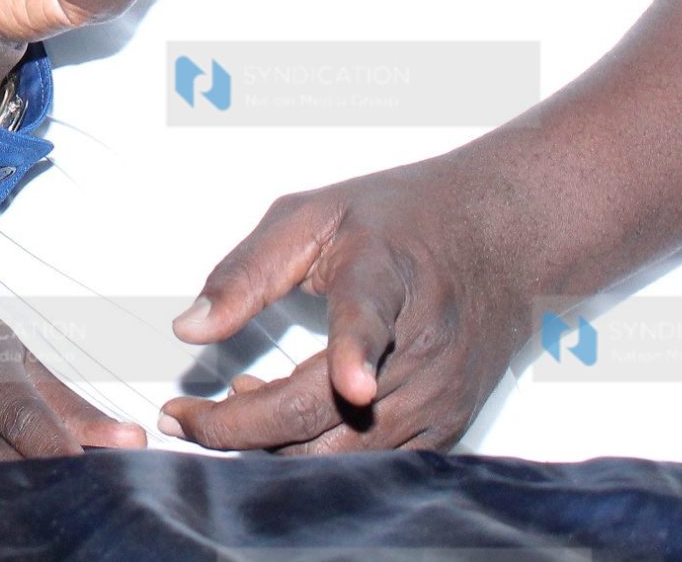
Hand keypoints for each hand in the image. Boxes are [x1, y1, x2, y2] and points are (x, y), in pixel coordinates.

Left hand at [159, 155, 535, 453]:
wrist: (501, 238)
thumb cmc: (398, 219)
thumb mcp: (312, 216)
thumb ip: (245, 271)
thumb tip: (190, 329)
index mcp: (386, 274)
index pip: (369, 318)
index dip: (357, 353)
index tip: (353, 384)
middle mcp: (422, 345)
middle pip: (328, 409)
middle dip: (241, 425)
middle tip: (181, 416)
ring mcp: (439, 394)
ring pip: (342, 453)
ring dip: (271, 443)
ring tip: (234, 401)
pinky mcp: (447, 427)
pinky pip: (370, 465)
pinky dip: (316, 453)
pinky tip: (286, 416)